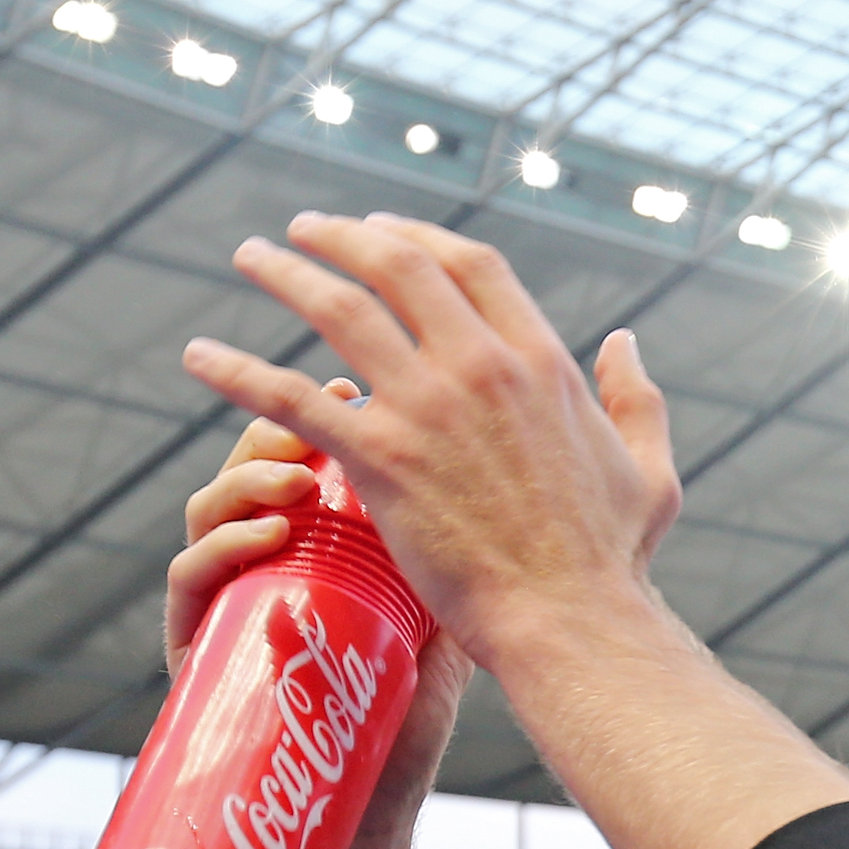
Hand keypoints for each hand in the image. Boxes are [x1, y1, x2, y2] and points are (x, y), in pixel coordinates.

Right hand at [170, 378, 472, 840]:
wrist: (364, 810)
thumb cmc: (403, 717)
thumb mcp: (440, 617)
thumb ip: (466, 554)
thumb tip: (528, 484)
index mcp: (309, 544)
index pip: (302, 451)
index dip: (320, 408)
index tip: (360, 386)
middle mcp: (258, 563)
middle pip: (249, 467)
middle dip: (276, 432)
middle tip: (318, 426)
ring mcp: (223, 602)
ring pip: (208, 510)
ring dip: (246, 484)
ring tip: (297, 485)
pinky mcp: (194, 647)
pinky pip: (187, 580)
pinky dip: (218, 549)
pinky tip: (264, 539)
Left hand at [179, 213, 681, 669]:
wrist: (571, 620)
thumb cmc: (611, 562)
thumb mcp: (650, 469)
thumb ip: (635, 399)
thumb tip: (623, 342)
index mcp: (542, 361)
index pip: (470, 265)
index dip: (420, 238)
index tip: (382, 232)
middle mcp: (481, 366)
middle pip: (398, 267)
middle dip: (344, 236)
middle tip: (305, 229)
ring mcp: (428, 408)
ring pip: (339, 312)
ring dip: (286, 274)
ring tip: (248, 256)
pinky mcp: (380, 459)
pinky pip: (291, 397)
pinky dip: (238, 371)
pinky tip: (198, 356)